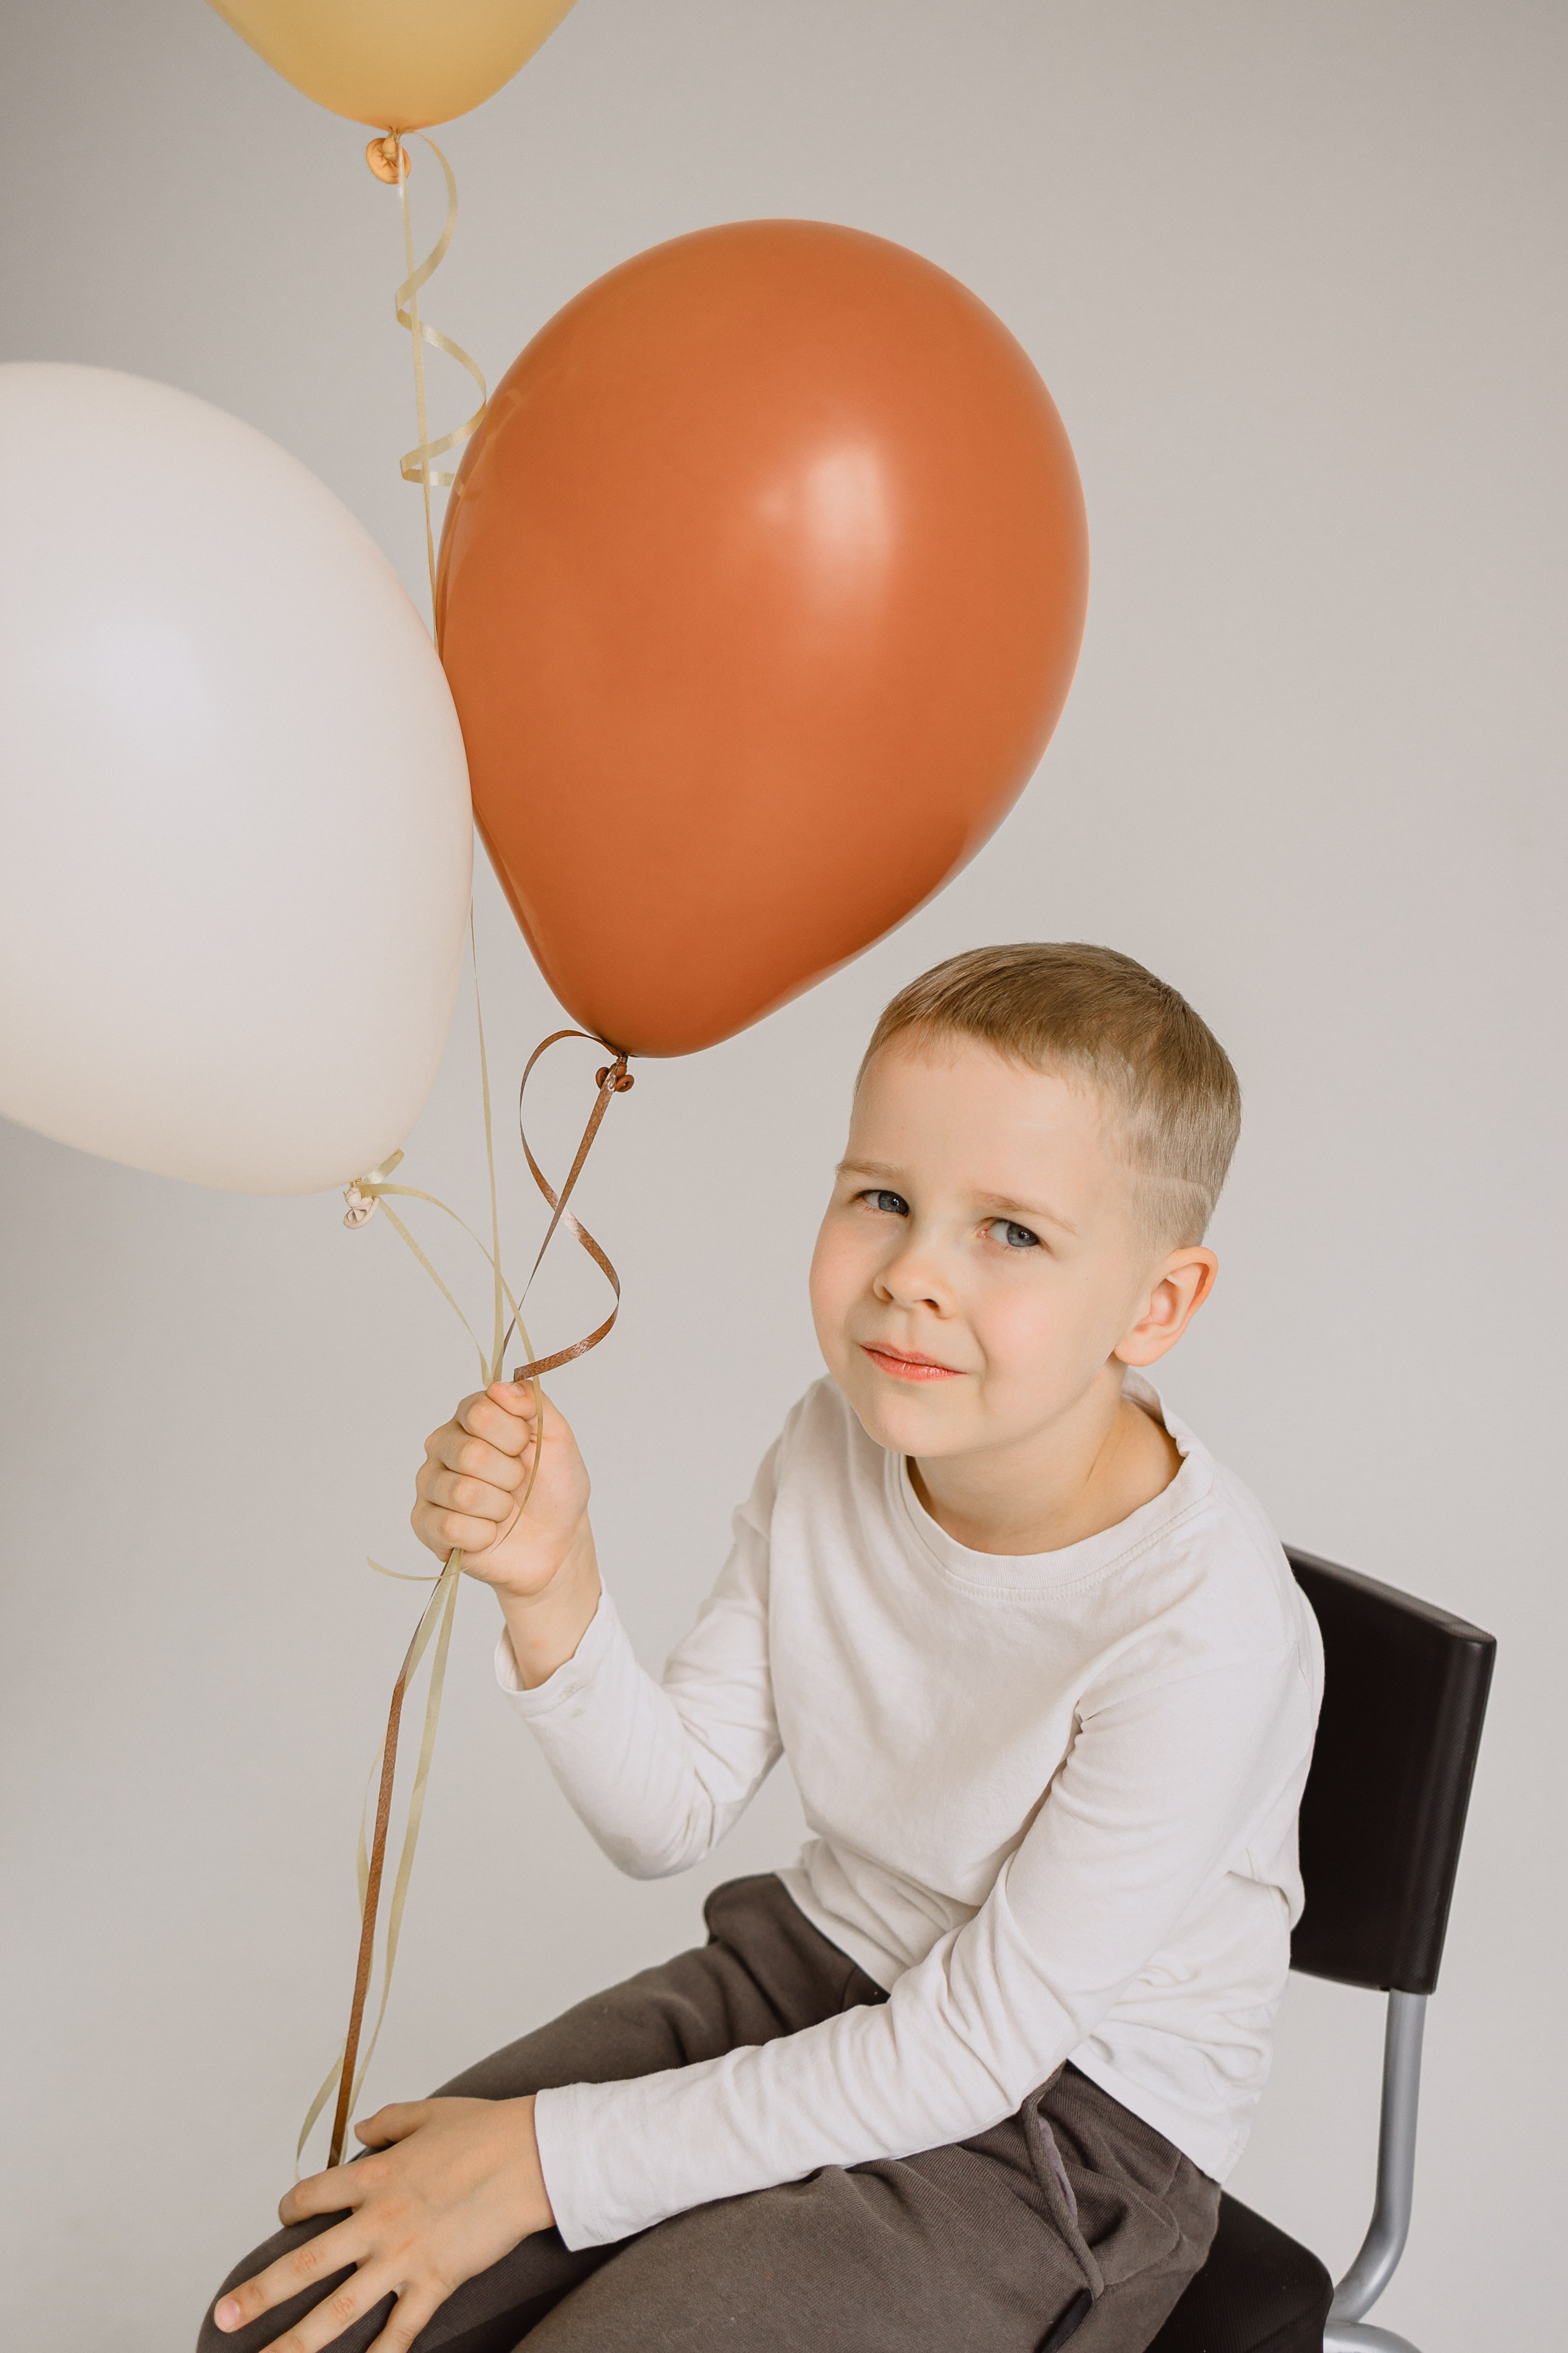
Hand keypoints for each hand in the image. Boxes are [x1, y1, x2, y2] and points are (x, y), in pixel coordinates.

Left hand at [212, 2096, 551, 2352]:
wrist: (532, 2155)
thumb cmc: (486, 2129)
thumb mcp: (429, 2111)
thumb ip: (388, 2122)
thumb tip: (361, 2132)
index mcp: (374, 2175)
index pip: (311, 2197)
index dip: (291, 2208)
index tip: (283, 2218)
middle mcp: (377, 2220)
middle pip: (305, 2264)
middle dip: (259, 2294)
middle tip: (223, 2316)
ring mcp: (403, 2257)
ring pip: (337, 2310)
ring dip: (295, 2342)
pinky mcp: (434, 2282)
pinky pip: (398, 2332)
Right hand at [413, 1381, 590, 1601]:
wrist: (556, 1542)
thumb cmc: (554, 1487)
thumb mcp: (559, 1439)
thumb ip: (534, 1404)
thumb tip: (501, 1387)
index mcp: (471, 1417)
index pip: (479, 1412)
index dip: (513, 1436)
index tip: (525, 1448)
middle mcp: (442, 1445)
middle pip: (469, 1454)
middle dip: (509, 1476)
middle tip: (516, 1483)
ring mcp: (430, 1484)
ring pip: (462, 1493)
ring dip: (498, 1507)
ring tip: (504, 1509)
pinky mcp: (424, 1524)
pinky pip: (449, 1527)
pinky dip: (483, 1535)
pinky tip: (489, 1532)